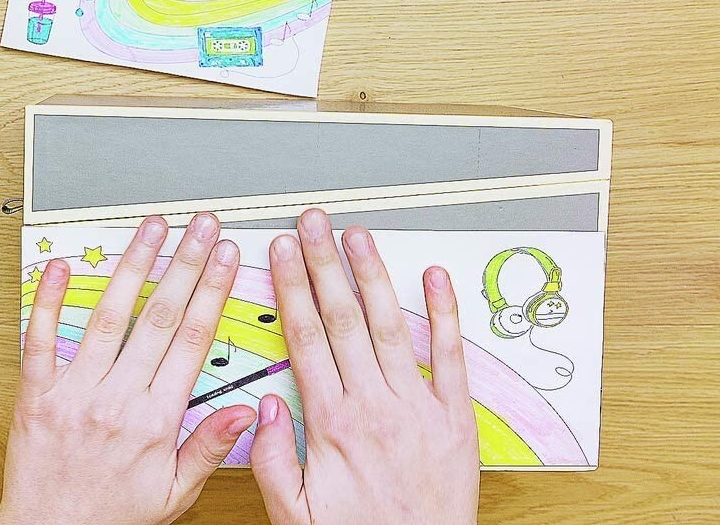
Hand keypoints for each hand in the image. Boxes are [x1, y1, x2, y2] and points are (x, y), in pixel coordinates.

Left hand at [0, 214, 255, 524]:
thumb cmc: (111, 517)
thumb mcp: (174, 494)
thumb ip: (208, 447)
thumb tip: (245, 411)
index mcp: (155, 420)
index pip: (192, 340)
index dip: (212, 291)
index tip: (227, 258)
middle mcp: (116, 399)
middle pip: (159, 317)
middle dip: (185, 263)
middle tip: (202, 226)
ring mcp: (73, 392)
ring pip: (109, 317)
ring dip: (133, 266)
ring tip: (151, 228)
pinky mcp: (35, 395)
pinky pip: (41, 339)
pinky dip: (50, 300)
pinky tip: (64, 265)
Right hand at [252, 209, 478, 524]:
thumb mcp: (294, 513)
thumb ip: (272, 459)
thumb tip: (264, 406)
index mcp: (332, 424)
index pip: (305, 338)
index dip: (290, 288)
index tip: (280, 253)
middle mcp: (375, 407)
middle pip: (342, 319)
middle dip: (323, 264)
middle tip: (313, 224)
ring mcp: (417, 407)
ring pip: (388, 326)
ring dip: (371, 275)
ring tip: (357, 235)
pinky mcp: (455, 418)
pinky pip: (451, 356)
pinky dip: (444, 313)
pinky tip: (434, 277)